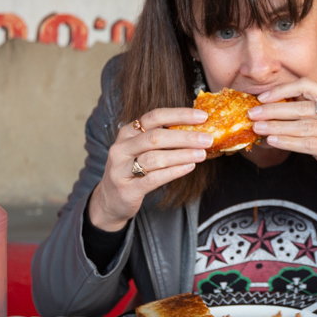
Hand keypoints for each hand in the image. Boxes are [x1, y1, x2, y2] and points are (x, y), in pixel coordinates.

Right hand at [88, 108, 212, 231]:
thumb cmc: (132, 171)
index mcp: (127, 132)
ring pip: (154, 158)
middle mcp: (121, 148)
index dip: (180, 114)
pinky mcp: (126, 189)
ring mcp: (121, 169)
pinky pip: (153, 178)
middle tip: (207, 139)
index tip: (203, 116)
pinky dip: (173, 172)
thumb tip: (197, 131)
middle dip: (184, 137)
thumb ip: (162, 139)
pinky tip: (189, 167)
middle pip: (155, 137)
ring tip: (201, 154)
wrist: (110, 201)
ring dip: (181, 155)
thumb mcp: (141, 150)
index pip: (154, 116)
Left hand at [248, 79, 316, 207]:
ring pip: (303, 125)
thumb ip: (309, 123)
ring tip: (257, 127)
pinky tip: (273, 141)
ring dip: (276, 126)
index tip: (263, 97)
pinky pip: (309, 144)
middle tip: (252, 113)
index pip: (308, 85)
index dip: (283, 89)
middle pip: (302, 106)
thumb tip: (273, 122)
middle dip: (273, 109)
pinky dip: (288, 142)